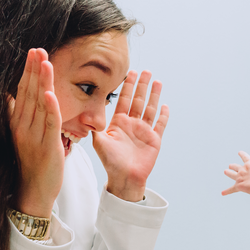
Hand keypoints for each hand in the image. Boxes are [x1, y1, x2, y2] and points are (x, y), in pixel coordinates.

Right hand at [9, 48, 63, 217]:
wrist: (33, 192)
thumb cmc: (31, 163)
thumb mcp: (24, 136)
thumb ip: (21, 115)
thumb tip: (12, 96)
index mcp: (17, 123)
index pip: (21, 92)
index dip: (27, 72)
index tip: (32, 53)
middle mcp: (22, 127)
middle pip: (28, 93)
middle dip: (34, 70)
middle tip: (38, 49)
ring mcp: (34, 137)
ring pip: (39, 104)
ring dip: (42, 82)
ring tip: (45, 62)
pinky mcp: (47, 147)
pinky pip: (49, 124)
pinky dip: (50, 108)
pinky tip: (50, 93)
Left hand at [93, 70, 168, 201]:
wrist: (124, 178)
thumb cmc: (110, 162)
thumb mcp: (99, 142)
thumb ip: (94, 127)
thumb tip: (84, 114)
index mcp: (119, 122)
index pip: (124, 99)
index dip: (127, 86)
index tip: (130, 73)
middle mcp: (132, 124)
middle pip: (138, 100)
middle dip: (142, 85)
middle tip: (146, 71)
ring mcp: (144, 131)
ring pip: (150, 109)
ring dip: (154, 95)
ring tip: (157, 82)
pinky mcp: (154, 139)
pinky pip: (160, 125)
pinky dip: (163, 115)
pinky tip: (165, 105)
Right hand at [221, 144, 249, 197]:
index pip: (245, 158)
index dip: (242, 155)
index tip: (240, 152)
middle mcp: (245, 171)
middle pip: (237, 167)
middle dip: (233, 166)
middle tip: (230, 165)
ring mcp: (241, 179)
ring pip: (233, 175)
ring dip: (229, 173)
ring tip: (225, 172)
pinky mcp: (239, 186)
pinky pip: (231, 189)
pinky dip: (226, 191)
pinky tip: (222, 193)